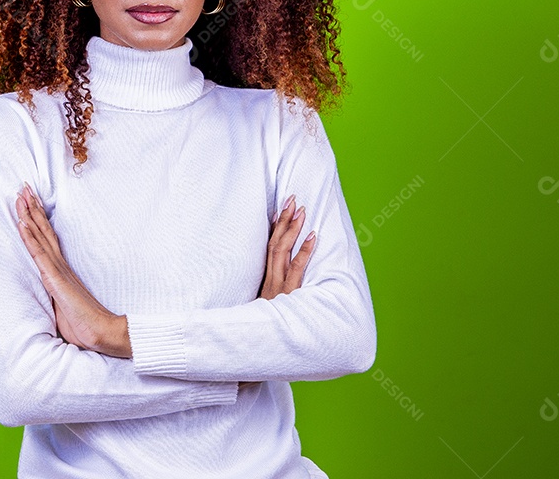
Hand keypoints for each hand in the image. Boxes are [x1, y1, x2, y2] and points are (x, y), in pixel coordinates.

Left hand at [15, 183, 129, 357]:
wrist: (102, 333)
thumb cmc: (84, 325)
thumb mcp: (64, 310)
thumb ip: (56, 299)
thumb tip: (50, 301)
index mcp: (62, 271)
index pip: (47, 240)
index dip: (38, 220)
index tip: (31, 202)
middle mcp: (60, 265)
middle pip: (43, 231)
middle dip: (33, 208)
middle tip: (24, 187)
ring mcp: (57, 270)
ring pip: (39, 236)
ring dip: (29, 215)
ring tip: (21, 195)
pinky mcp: (55, 278)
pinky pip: (39, 253)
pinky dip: (29, 236)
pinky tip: (22, 222)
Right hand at [240, 195, 316, 390]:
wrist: (246, 359)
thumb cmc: (255, 339)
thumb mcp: (256, 316)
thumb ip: (262, 302)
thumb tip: (264, 292)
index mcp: (262, 285)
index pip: (267, 250)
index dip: (274, 228)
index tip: (279, 208)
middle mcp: (269, 285)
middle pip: (275, 245)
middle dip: (284, 221)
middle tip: (292, 198)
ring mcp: (278, 291)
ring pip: (283, 254)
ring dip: (293, 230)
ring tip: (301, 210)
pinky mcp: (287, 300)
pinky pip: (296, 272)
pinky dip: (303, 253)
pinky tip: (312, 238)